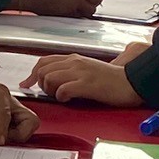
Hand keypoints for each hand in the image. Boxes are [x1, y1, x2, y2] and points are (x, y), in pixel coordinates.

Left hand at [0, 72, 38, 142]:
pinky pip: (18, 131)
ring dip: (16, 137)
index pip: (7, 113)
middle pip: (30, 120)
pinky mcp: (8, 120)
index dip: (2, 130)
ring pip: (28, 126)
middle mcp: (9, 100)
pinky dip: (11, 138)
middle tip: (2, 141)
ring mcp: (11, 110)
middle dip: (19, 134)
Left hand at [28, 53, 142, 107]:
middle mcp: (75, 62)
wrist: (131, 82)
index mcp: (74, 58)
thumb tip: (53, 80)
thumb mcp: (88, 69)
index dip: (32, 74)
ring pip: (50, 78)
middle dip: (41, 84)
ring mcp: (81, 72)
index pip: (44, 61)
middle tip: (52, 94)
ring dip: (50, 90)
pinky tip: (69, 99)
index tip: (27, 84)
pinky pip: (63, 89)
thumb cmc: (110, 80)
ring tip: (61, 96)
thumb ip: (71, 71)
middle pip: (43, 69)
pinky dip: (61, 96)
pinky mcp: (87, 85)